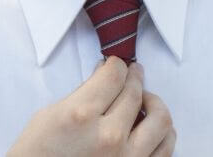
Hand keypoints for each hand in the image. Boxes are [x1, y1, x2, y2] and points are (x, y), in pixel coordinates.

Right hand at [7, 56, 176, 156]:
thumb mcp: (47, 118)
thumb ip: (81, 94)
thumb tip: (104, 75)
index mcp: (80, 116)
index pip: (113, 75)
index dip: (116, 65)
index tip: (115, 65)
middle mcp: (108, 136)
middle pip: (135, 92)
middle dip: (134, 77)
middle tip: (132, 74)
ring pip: (160, 118)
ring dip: (154, 102)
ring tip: (145, 99)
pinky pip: (165, 147)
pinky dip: (162, 132)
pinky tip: (151, 126)